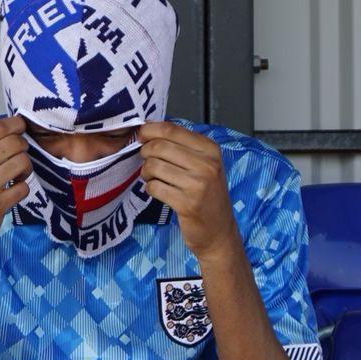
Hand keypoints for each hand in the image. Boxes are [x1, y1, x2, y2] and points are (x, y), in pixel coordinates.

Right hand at [0, 116, 30, 266]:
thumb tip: (7, 127)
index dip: (16, 125)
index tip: (20, 128)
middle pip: (13, 142)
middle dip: (23, 148)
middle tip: (19, 157)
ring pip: (21, 162)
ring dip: (25, 168)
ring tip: (17, 175)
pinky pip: (23, 187)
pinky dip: (23, 188)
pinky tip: (13, 192)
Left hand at [138, 122, 239, 262]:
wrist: (218, 231)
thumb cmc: (208, 196)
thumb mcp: (204, 165)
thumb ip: (181, 145)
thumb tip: (149, 128)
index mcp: (210, 150)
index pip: (172, 130)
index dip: (150, 130)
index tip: (142, 135)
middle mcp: (207, 165)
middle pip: (159, 146)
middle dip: (145, 152)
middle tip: (147, 161)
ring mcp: (198, 185)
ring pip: (154, 166)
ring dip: (146, 172)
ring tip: (153, 177)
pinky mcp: (187, 204)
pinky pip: (154, 187)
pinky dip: (150, 188)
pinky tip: (158, 191)